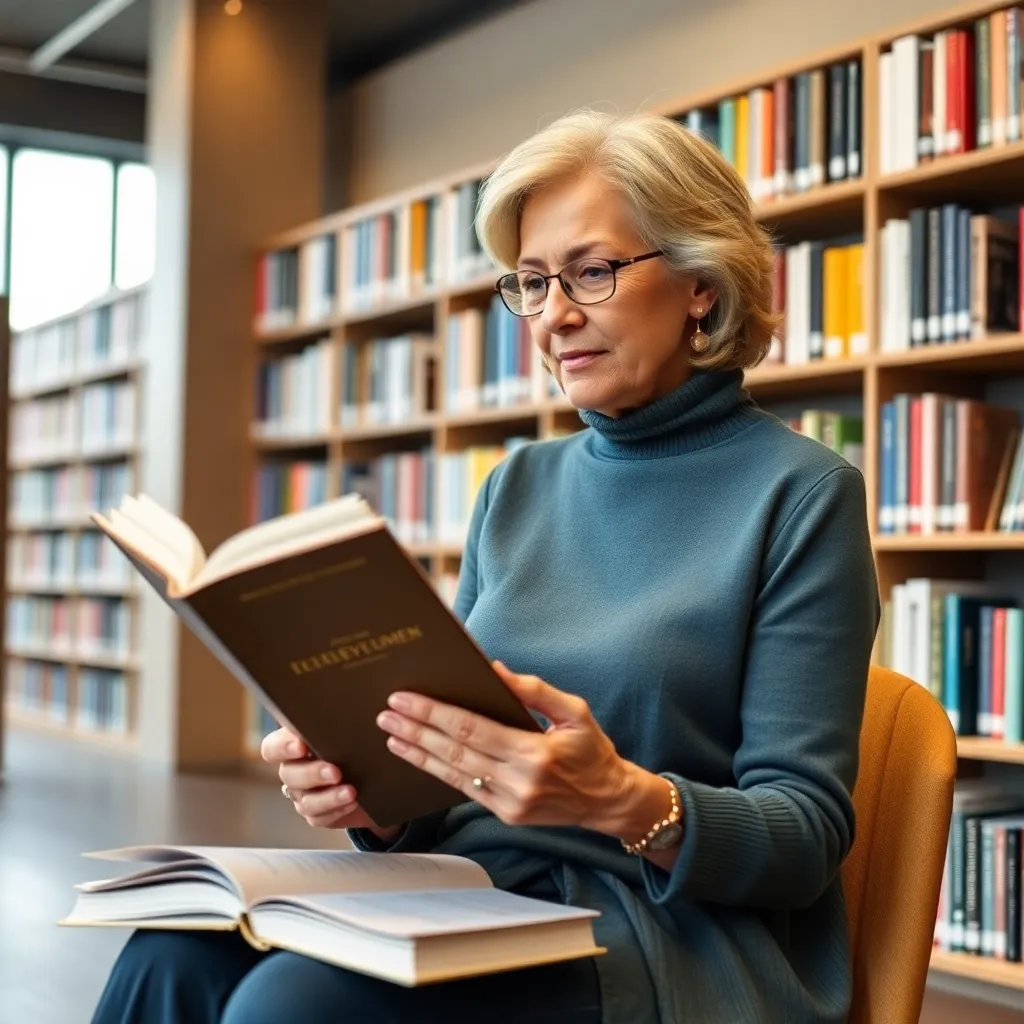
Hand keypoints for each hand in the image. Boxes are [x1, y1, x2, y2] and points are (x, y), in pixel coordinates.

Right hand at [261, 727, 400, 841]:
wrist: (374, 772)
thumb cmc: (356, 738)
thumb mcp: (348, 724)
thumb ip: (338, 716)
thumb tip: (348, 702)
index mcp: (294, 743)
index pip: (273, 747)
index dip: (283, 747)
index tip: (301, 745)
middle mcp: (293, 770)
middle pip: (289, 775)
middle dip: (312, 773)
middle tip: (335, 771)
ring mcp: (303, 794)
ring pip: (305, 800)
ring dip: (328, 797)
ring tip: (351, 791)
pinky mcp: (318, 814)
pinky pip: (320, 817)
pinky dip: (336, 810)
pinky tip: (353, 801)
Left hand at [376, 661, 662, 838]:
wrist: (609, 801)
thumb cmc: (592, 751)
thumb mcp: (575, 711)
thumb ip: (535, 690)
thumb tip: (494, 670)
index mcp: (534, 753)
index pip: (472, 729)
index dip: (435, 714)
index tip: (406, 699)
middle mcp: (518, 782)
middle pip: (455, 752)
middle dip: (417, 731)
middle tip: (386, 713)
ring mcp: (509, 804)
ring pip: (453, 774)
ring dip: (419, 754)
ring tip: (391, 735)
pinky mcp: (505, 815)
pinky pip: (464, 790)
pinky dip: (438, 772)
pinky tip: (418, 757)